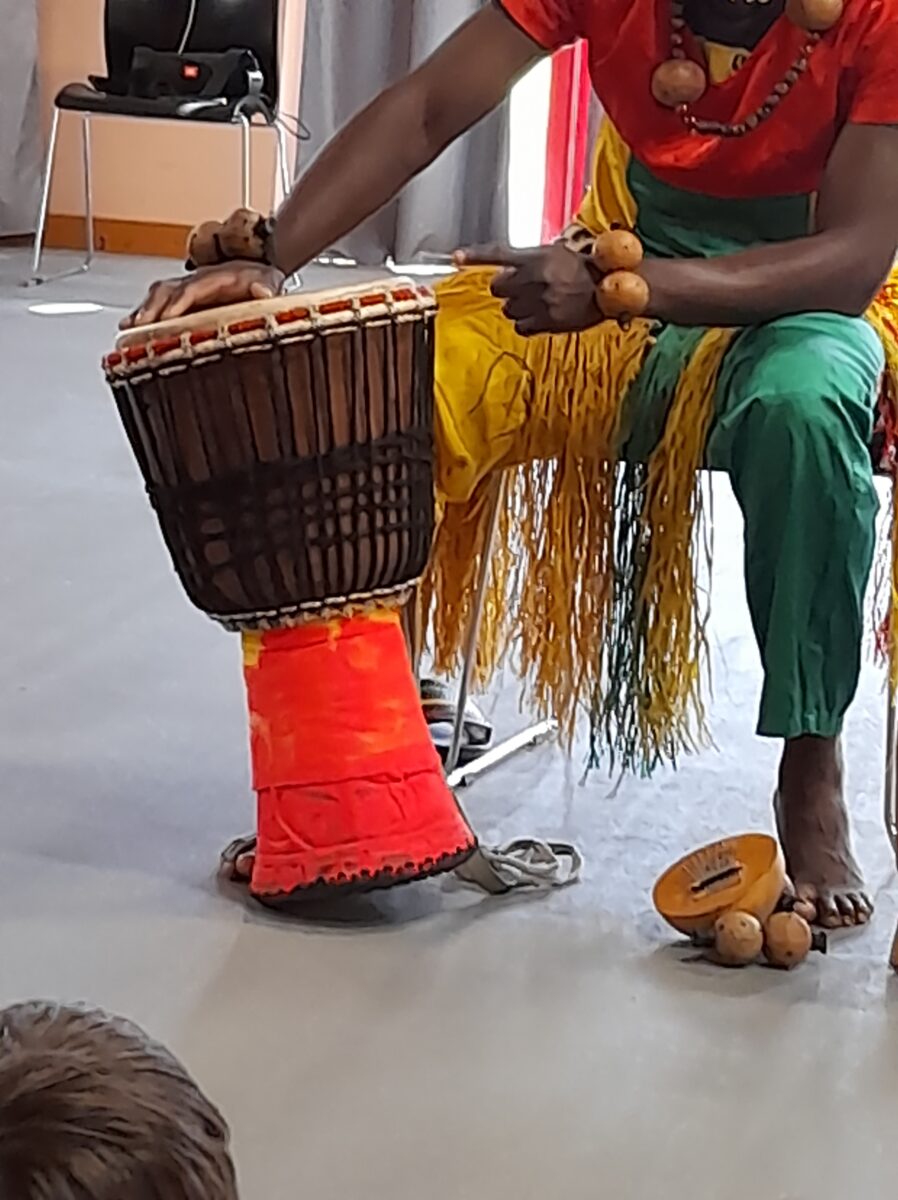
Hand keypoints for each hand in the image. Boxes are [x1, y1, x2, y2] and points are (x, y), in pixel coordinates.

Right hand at [120, 261, 285, 329]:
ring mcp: (188, 288)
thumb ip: (267, 285)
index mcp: (216, 278)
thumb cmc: (262, 279)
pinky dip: (143, 314)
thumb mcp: (271, 279)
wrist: (259, 270)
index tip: (167, 318)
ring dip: (143, 311)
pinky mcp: (183, 298)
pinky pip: (158, 303)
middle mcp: (197, 281)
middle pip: (167, 291)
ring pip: (158, 295)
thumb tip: (263, 290)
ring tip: (129, 330)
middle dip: (152, 309)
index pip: (191, 289)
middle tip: (140, 328)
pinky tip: (130, 328)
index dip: (178, 303)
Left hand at [454, 243, 600, 335]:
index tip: (457, 257)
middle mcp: (536, 278)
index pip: (499, 254)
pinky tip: (540, 316)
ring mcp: (541, 301)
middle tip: (521, 288)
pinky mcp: (548, 322)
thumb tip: (505, 270)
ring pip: (508, 309)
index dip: (476, 255)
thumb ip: (529, 261)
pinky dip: (527, 324)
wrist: (610, 288)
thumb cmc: (584, 269)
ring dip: (516, 307)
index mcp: (537, 256)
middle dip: (505, 288)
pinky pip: (522, 327)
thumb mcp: (557, 253)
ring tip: (536, 301)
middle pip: (498, 287)